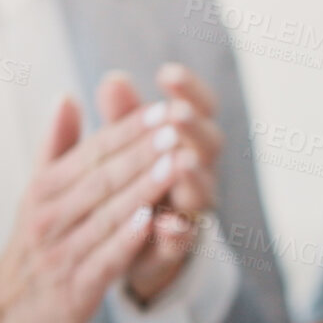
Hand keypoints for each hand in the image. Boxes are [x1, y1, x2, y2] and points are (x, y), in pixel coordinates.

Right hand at [0, 91, 181, 322]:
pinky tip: (154, 221)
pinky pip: (104, 258)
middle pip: (102, 178)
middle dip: (141, 152)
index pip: (92, 153)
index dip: (127, 131)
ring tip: (177, 163)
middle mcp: (50, 216)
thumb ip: (56, 147)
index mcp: (44, 190)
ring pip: (107, 214)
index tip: (161, 108)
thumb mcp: (38, 194)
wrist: (2, 316)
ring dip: (143, 189)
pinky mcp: (74, 288)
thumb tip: (67, 97)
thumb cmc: (33, 246)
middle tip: (177, 126)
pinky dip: (127, 239)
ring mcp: (61, 252)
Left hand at [108, 64, 226, 303]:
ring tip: (181, 161)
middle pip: (209, 146)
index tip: (167, 73)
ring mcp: (189, 210)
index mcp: (185, 142)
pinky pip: (183, 240)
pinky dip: (175, 233)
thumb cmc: (134, 185)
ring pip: (202, 192)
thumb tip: (113, 79)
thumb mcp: (125, 149)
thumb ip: (122, 118)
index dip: (190, 91)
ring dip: (194, 177)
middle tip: (178, 113)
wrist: (135, 249)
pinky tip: (166, 224)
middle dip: (194, 129)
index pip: (199, 108)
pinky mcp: (176, 247)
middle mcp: (196, 173)